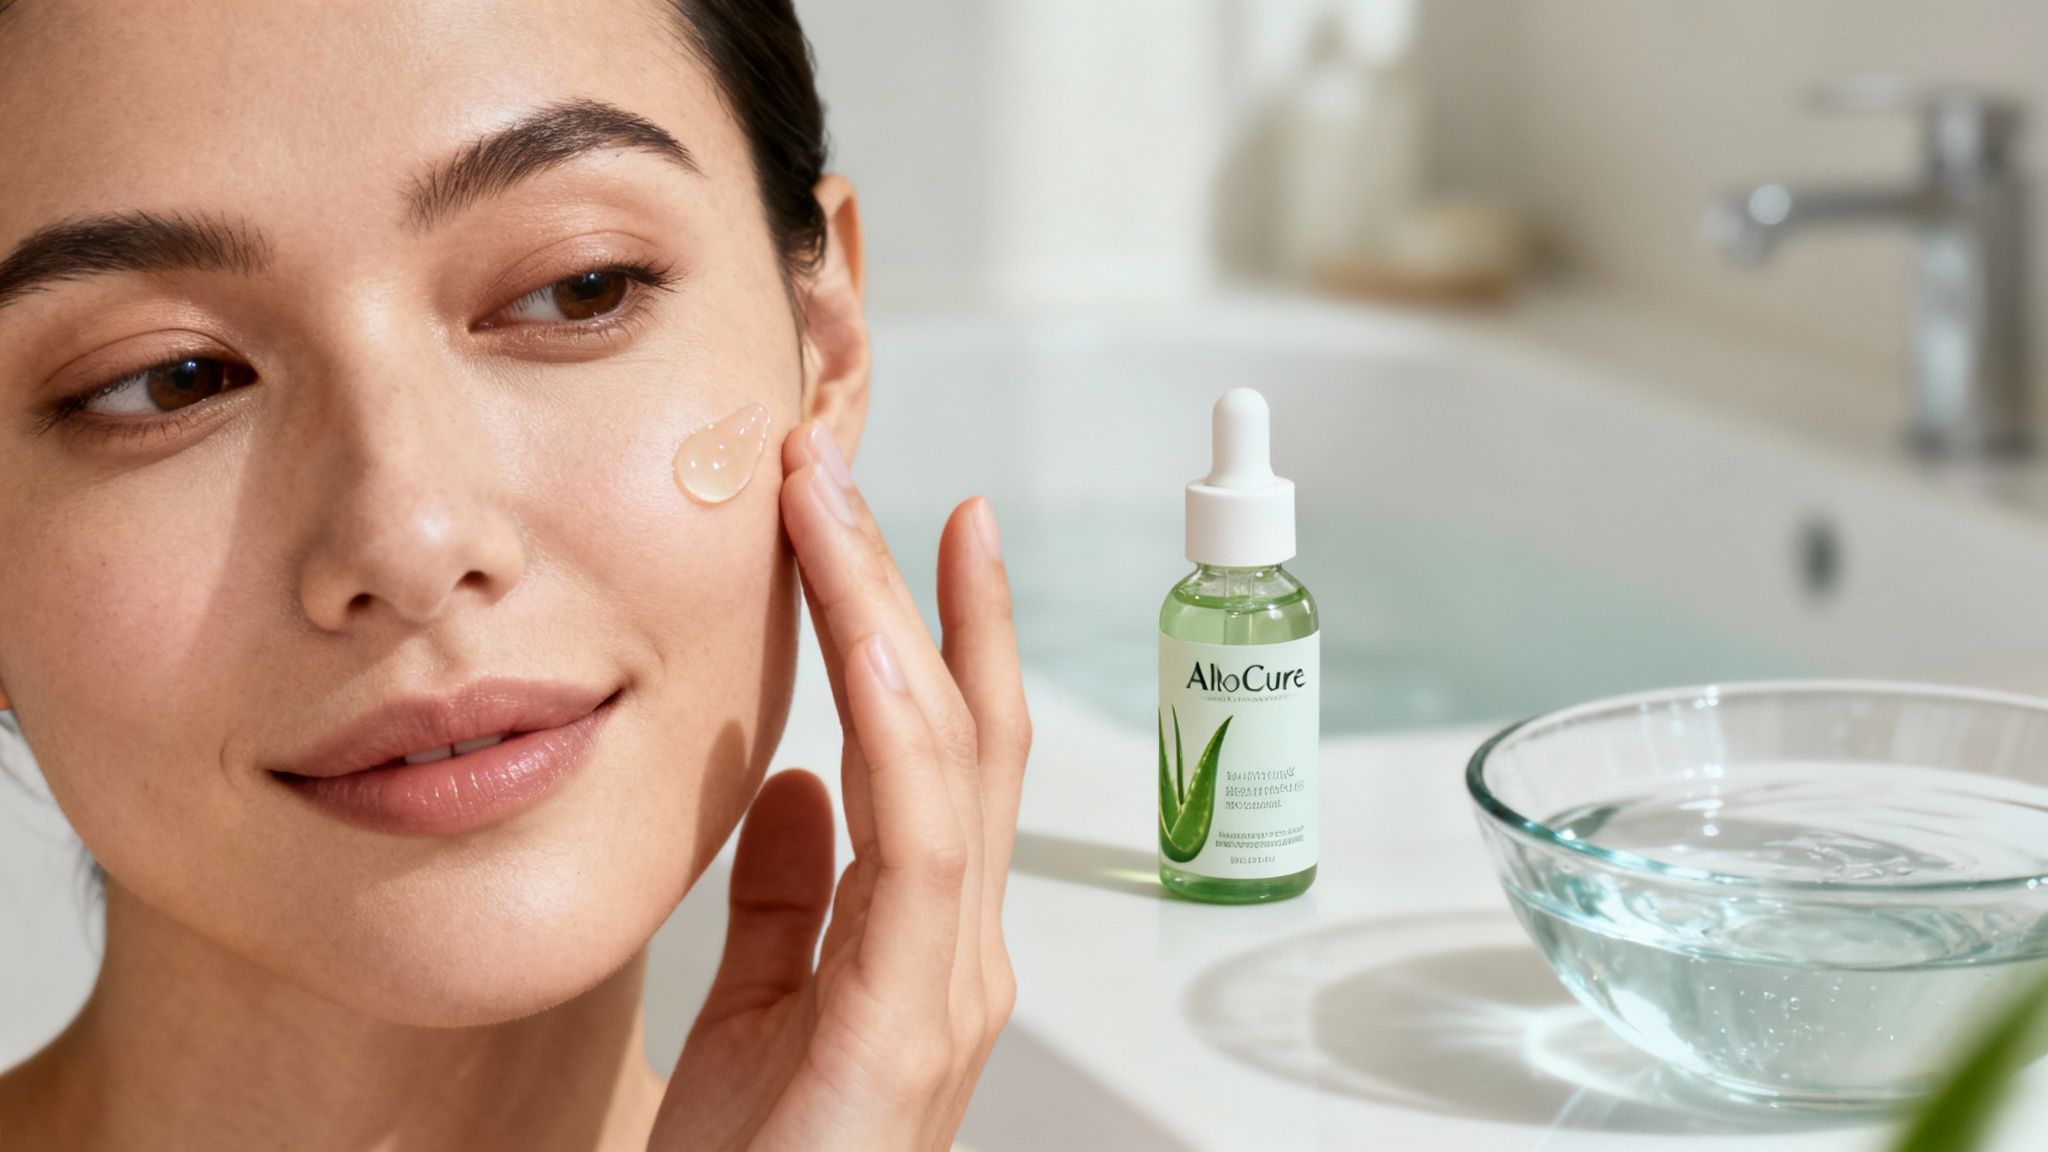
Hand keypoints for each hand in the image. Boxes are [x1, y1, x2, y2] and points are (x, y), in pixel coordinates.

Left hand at [649, 420, 1030, 1151]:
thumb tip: (796, 786)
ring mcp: (948, 990)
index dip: (939, 631)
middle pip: (960, 733)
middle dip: (910, 590)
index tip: (912, 522)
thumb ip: (787, 901)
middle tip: (850, 470)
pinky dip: (901, 732)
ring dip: (893, 619)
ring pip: (946, 760)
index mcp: (923, 945)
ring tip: (841, 510)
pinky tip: (863, 648)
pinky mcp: (907, 1029)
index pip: (946, 755)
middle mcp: (958, 955)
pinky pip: (918, 850)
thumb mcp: (755, 1011)